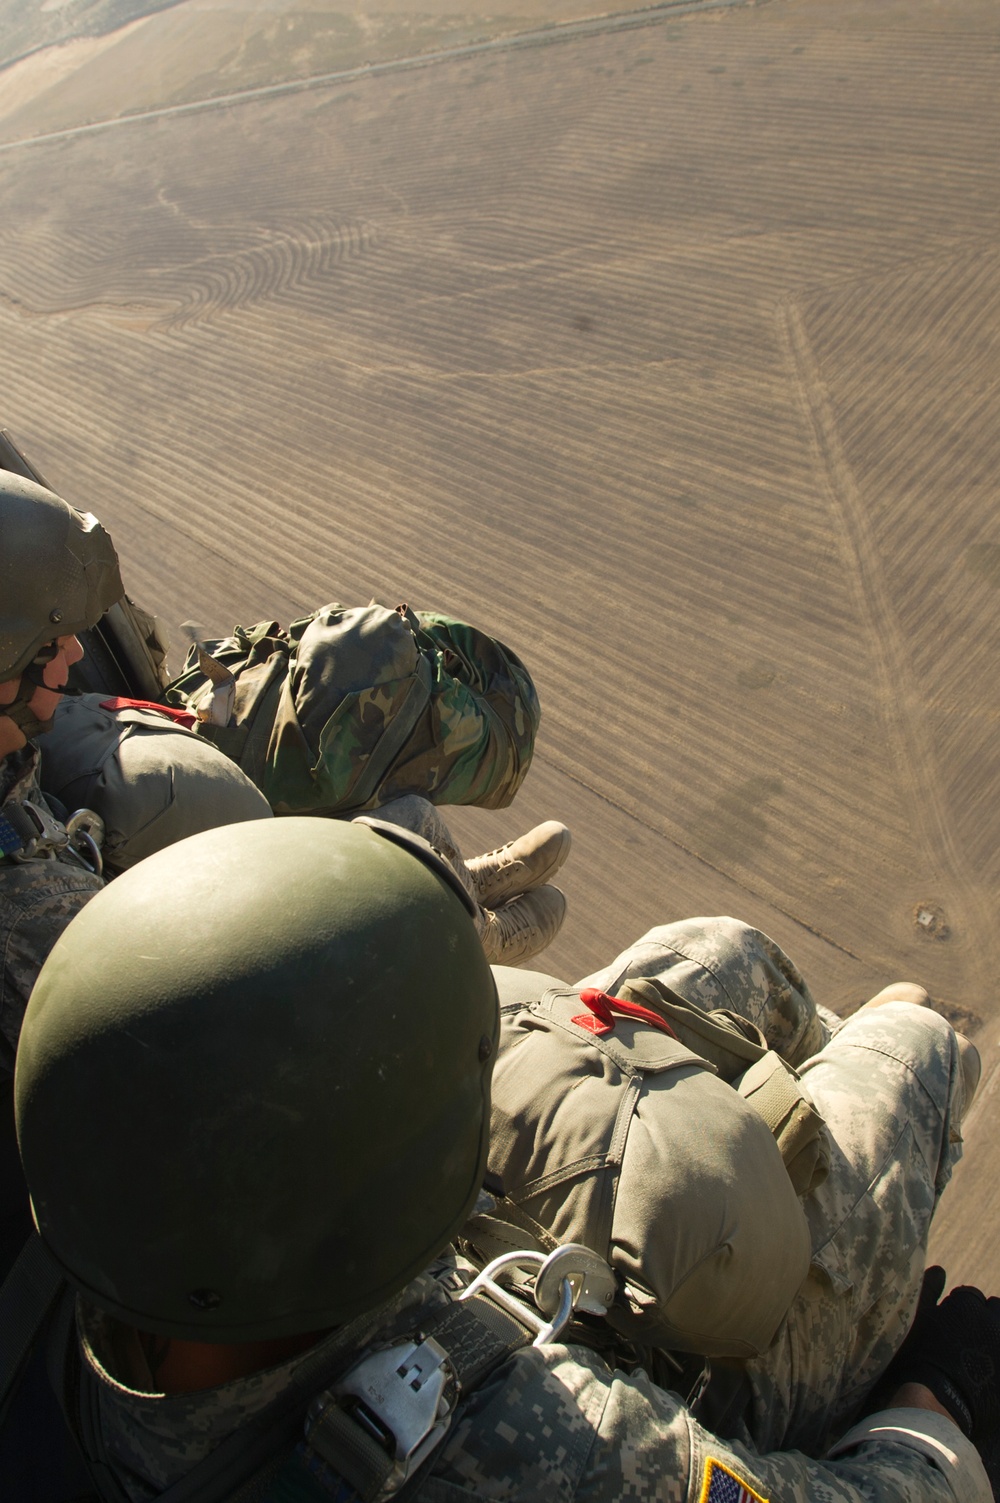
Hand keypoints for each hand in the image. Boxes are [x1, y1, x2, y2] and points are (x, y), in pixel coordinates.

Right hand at [881, 1266, 999, 1447]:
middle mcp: (992, 1322)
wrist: (934, 1405)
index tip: (950, 1324)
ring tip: (981, 1351)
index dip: (958, 1308)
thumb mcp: (916, 1320)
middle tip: (970, 1336)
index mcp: (967, 1306)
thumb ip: (927, 1290)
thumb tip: (940, 1270)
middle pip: (996, 1307)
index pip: (970, 1295)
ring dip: (996, 1332)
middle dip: (986, 1316)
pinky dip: (998, 1357)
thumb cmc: (917, 1359)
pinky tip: (989, 1368)